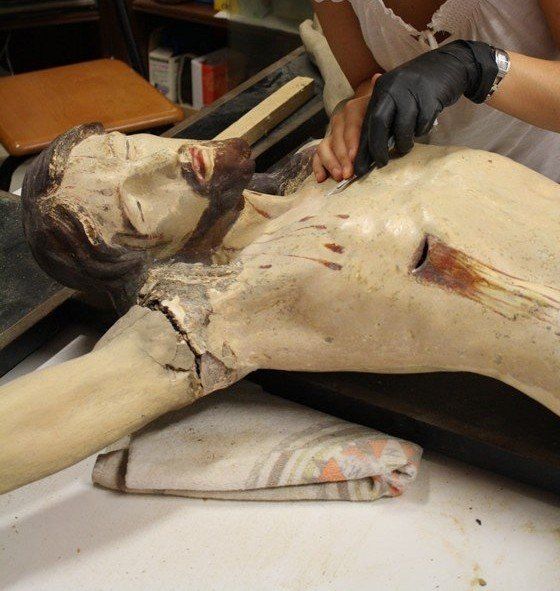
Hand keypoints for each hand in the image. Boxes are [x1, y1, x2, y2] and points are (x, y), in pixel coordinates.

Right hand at [313, 78, 379, 182]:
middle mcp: (339, 121)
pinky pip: (318, 157)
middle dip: (341, 159)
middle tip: (348, 174)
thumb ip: (378, 93)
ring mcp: (331, 134)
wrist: (374, 114)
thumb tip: (377, 77)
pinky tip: (322, 179)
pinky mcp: (326, 147)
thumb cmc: (381, 112)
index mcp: (352, 110)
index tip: (355, 157)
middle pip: (336, 140)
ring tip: (339, 177)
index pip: (349, 125)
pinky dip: (318, 167)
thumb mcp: (382, 102)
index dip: (351, 142)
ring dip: (330, 163)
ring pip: (324, 148)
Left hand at [354, 40, 497, 175]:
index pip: (366, 122)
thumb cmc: (417, 89)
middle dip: (378, 148)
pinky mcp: (431, 96)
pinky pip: (422, 124)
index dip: (362, 148)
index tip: (359, 169)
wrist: (448, 64)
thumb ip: (384, 120)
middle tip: (382, 163)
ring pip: (403, 127)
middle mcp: (393, 87)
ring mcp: (412, 90)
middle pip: (379, 122)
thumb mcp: (396, 98)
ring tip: (405, 146)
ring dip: (403, 143)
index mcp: (381, 89)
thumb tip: (371, 153)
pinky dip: (421, 131)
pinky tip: (422, 126)